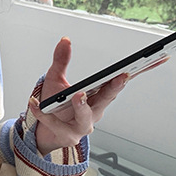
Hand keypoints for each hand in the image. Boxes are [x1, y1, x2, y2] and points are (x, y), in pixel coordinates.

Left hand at [31, 37, 127, 154]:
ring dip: (83, 106)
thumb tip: (65, 40)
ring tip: (78, 95)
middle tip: (119, 77)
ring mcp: (82, 126)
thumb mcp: (56, 79)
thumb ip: (61, 60)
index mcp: (97, 96)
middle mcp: (94, 112)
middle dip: (113, 88)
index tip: (140, 64)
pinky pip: (56, 124)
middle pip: (107, 100)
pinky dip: (44, 113)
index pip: (117, 84)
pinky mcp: (67, 136)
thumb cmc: (55, 105)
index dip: (130, 75)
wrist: (44, 132)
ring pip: (86, 117)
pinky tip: (35, 104)